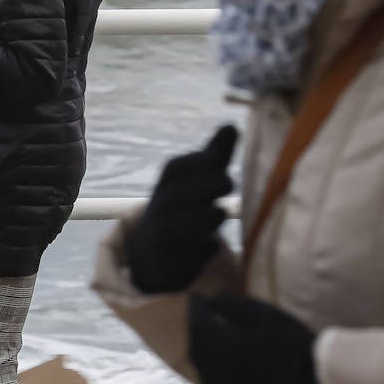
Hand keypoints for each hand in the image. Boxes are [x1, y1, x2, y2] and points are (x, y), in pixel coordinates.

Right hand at [126, 126, 236, 292]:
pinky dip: (207, 248)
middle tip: (225, 187)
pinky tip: (208, 245)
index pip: (191, 164)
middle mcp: (163, 200)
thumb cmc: (184, 203)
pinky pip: (198, 251)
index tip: (221, 166)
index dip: (210, 163)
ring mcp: (165, 229)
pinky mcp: (171, 257)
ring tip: (216, 214)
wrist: (152, 247)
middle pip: (196, 190)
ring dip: (212, 217)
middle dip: (215, 187)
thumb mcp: (196, 177)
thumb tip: (230, 125)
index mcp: (171, 175)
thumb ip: (215, 154)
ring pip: (200, 220)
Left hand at [187, 294, 318, 383]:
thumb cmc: (297, 349)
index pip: (198, 325)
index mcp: (223, 350)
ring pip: (204, 371)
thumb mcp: (267, 318)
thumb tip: (212, 299)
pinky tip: (224, 364)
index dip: (195, 309)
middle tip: (200, 315)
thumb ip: (234, 306)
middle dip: (196, 330)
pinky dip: (214, 372)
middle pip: (196, 349)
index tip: (195, 297)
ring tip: (210, 336)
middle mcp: (218, 377)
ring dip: (203, 352)